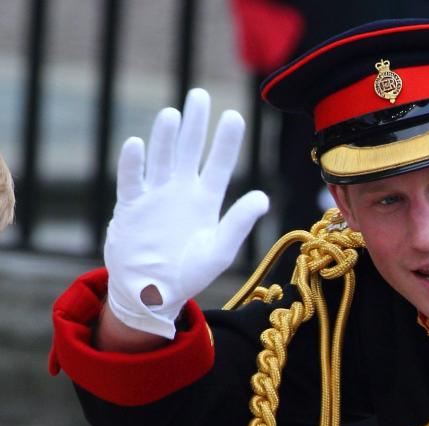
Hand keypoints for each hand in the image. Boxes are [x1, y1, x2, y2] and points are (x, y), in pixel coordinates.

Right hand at [104, 88, 268, 337]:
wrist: (152, 292)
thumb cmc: (189, 273)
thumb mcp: (220, 250)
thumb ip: (239, 222)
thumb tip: (262, 197)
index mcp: (206, 200)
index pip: (220, 164)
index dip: (226, 141)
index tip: (234, 115)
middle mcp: (182, 191)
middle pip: (190, 150)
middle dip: (195, 124)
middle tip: (200, 95)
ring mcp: (155, 196)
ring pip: (161, 159)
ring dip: (166, 138)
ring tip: (173, 113)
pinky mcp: (131, 207)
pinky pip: (131, 181)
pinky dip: (134, 164)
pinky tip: (137, 143)